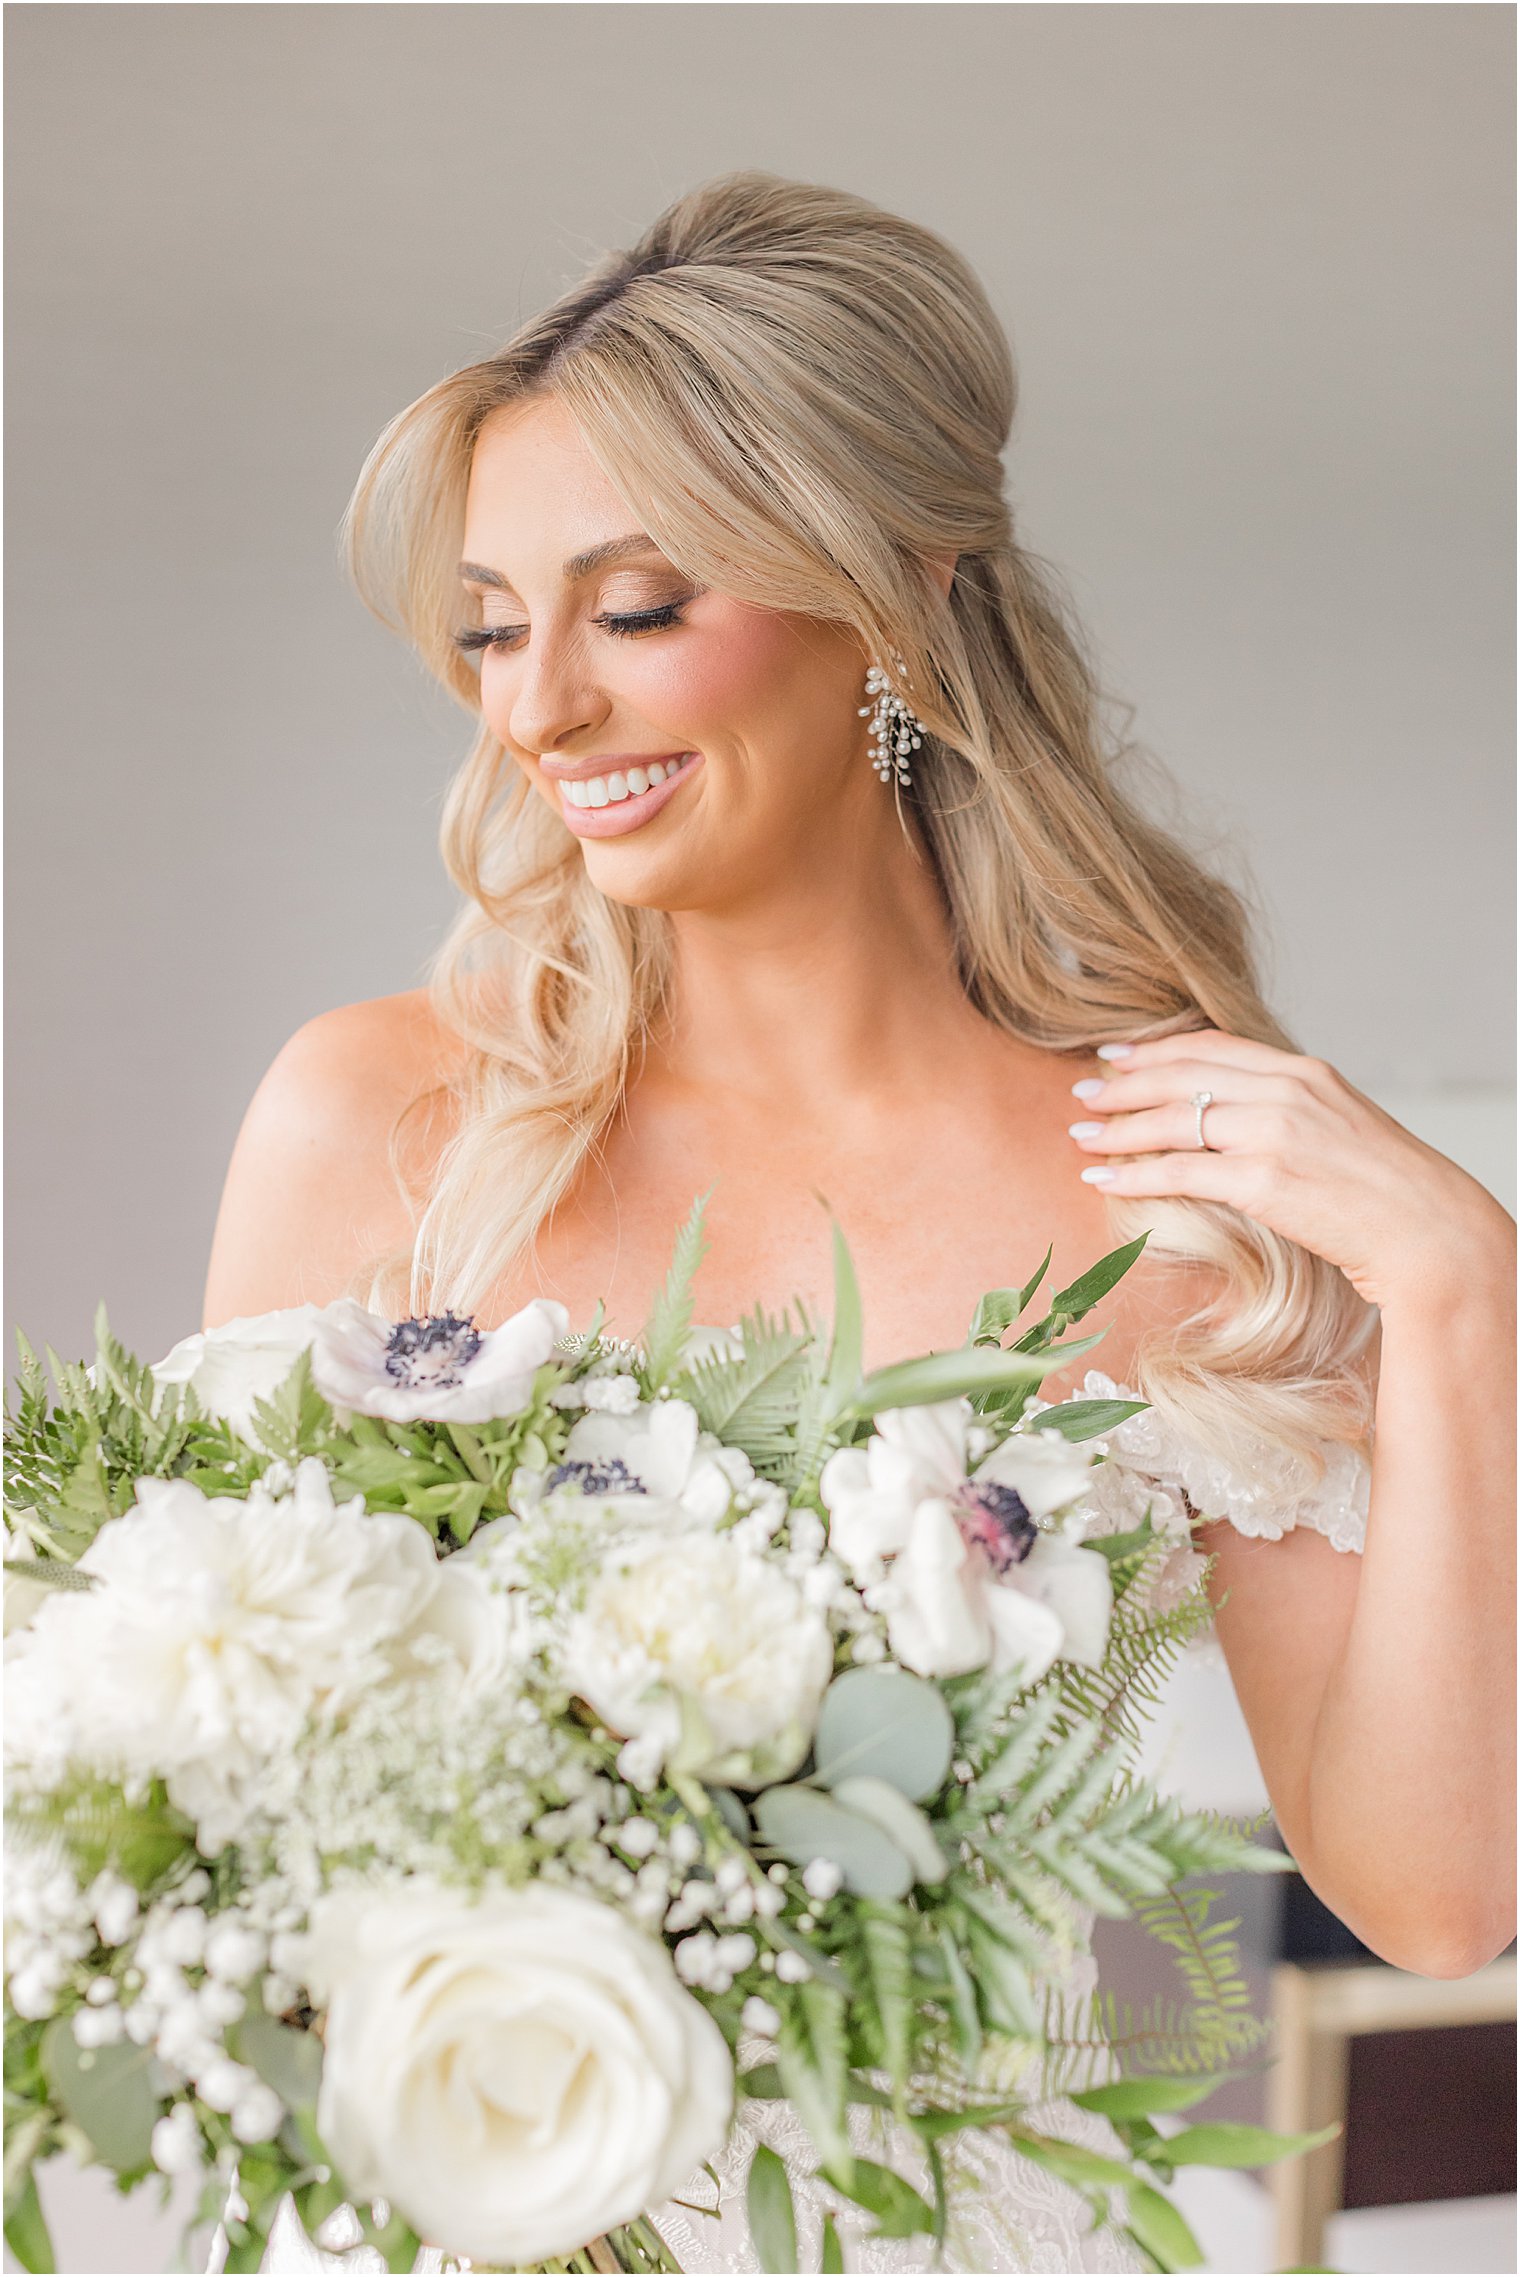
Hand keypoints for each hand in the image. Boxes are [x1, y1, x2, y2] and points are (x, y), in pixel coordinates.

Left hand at [1066, 1028, 1513, 1311]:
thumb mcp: (1339, 1125)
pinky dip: (1132, 1175)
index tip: (1117, 1056)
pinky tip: (1102, 1181)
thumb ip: (1290, 1110)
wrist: (1428, 1229)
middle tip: (1083, 1093)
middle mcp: (1284, 1091)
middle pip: (1180, 1074)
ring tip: (1079, 1137)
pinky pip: (1178, 1171)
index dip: (1156, 1049)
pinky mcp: (1262, 1182)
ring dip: (1116, 1129)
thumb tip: (1239, 1115)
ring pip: (1170, 1120)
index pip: (1211, 1045)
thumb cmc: (1385, 1190)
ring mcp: (1272, 1134)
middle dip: (1123, 1083)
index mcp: (1302, 1071)